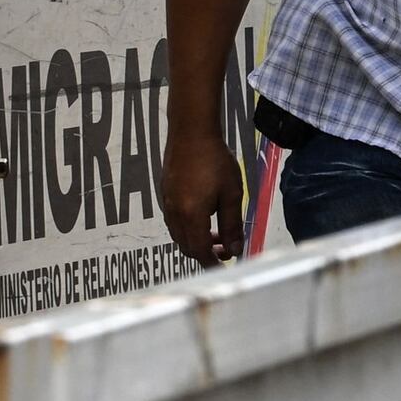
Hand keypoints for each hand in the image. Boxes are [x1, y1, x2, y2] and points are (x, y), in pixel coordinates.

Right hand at [162, 116, 243, 265]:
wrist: (191, 134)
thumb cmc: (216, 162)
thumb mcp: (232, 195)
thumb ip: (232, 225)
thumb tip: (235, 249)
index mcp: (191, 215)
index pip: (198, 251)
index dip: (212, 262)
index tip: (225, 266)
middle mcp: (174, 213)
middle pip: (186, 246)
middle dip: (205, 253)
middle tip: (227, 250)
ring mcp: (166, 203)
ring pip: (179, 235)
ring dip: (197, 241)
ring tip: (219, 235)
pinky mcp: (165, 195)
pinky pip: (174, 222)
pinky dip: (189, 229)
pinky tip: (205, 219)